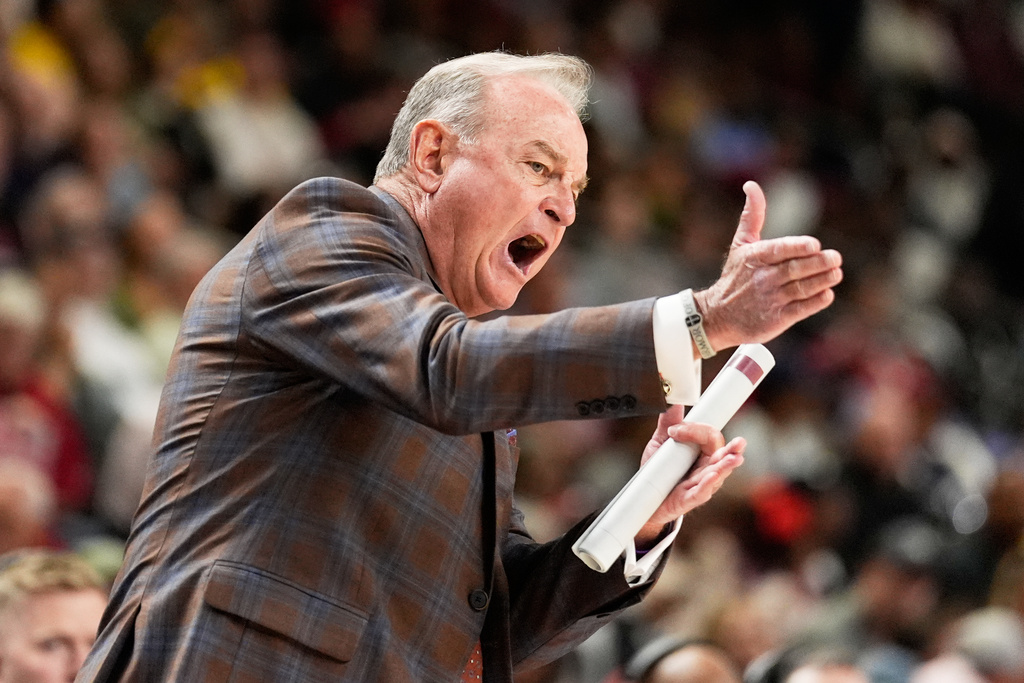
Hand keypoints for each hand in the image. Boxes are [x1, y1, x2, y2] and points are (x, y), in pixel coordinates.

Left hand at [635, 405, 745, 545]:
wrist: (646, 498)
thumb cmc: (659, 472)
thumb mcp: (660, 444)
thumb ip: (668, 423)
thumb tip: (672, 399)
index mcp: (702, 452)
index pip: (710, 436)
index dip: (698, 430)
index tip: (676, 430)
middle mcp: (706, 467)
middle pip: (720, 453)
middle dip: (731, 449)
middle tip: (740, 442)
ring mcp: (701, 484)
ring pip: (718, 473)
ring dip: (726, 465)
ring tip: (735, 458)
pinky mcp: (690, 499)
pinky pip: (702, 492)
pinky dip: (707, 484)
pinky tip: (713, 476)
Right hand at [694, 181, 842, 352]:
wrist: (718, 316)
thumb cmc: (734, 277)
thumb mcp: (740, 245)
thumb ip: (752, 216)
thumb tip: (752, 185)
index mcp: (755, 258)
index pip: (779, 250)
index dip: (798, 248)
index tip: (815, 245)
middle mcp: (762, 279)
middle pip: (795, 270)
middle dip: (818, 264)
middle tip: (835, 258)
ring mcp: (770, 300)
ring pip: (801, 289)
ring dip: (822, 281)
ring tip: (836, 273)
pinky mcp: (776, 319)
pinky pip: (800, 310)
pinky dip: (816, 302)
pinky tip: (827, 294)